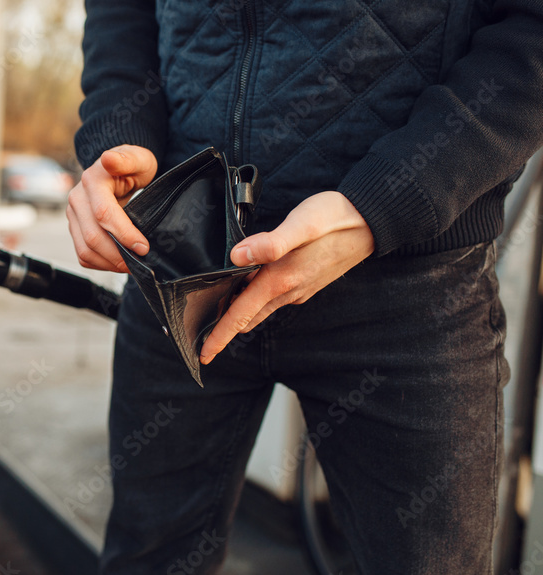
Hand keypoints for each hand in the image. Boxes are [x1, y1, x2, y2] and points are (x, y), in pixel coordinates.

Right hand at [66, 145, 157, 272]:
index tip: (143, 247)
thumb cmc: (133, 166)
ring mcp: (73, 215)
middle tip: (140, 262)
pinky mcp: (75, 228)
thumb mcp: (138, 158)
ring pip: (85, 250)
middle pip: (92, 236)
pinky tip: (119, 262)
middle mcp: (77, 198)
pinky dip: (101, 264)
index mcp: (92, 181)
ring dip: (110, 263)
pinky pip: (83, 255)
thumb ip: (126, 159)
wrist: (120, 170)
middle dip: (118, 254)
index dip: (123, 234)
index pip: (103, 214)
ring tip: (131, 264)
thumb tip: (108, 159)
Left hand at [199, 191, 374, 363]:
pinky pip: (272, 299)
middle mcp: (288, 290)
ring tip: (215, 319)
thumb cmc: (337, 218)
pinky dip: (253, 302)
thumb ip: (271, 243)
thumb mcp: (303, 224)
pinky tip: (244, 291)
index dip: (220, 336)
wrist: (373, 221)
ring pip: (259, 309)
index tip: (203, 355)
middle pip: (247, 318)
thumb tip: (238, 256)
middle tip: (200, 341)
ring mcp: (298, 289)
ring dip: (238, 317)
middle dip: (223, 332)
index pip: (241, 315)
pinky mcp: (305, 282)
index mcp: (280, 279)